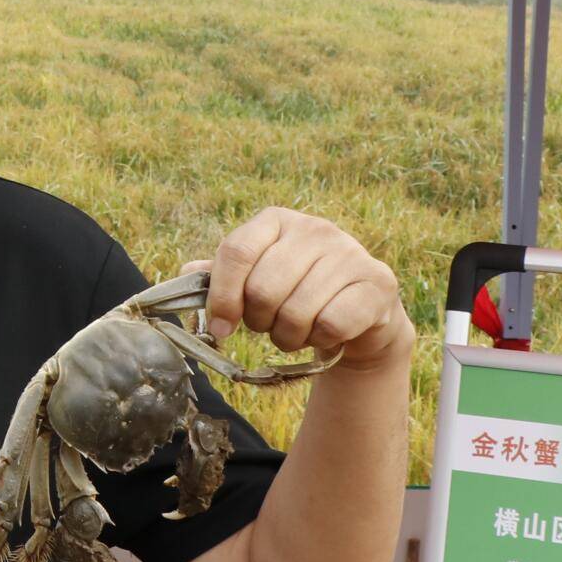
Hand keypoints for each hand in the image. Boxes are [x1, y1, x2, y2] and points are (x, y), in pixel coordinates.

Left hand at [191, 207, 411, 371]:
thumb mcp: (256, 280)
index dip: (221, 296)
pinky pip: (332, 324)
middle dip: (259, 322)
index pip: (236, 252)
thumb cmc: (297, 293)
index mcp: (276, 220)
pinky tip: (327, 333)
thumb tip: (185, 275)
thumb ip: (220, 277)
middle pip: (263, 289)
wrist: (360, 313)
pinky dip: (321, 340)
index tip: (220, 328)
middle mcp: (314, 228)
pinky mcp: (377, 282)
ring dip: (289, 336)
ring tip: (298, 330)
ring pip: (296, 312)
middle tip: (269, 326)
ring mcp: (349, 252)